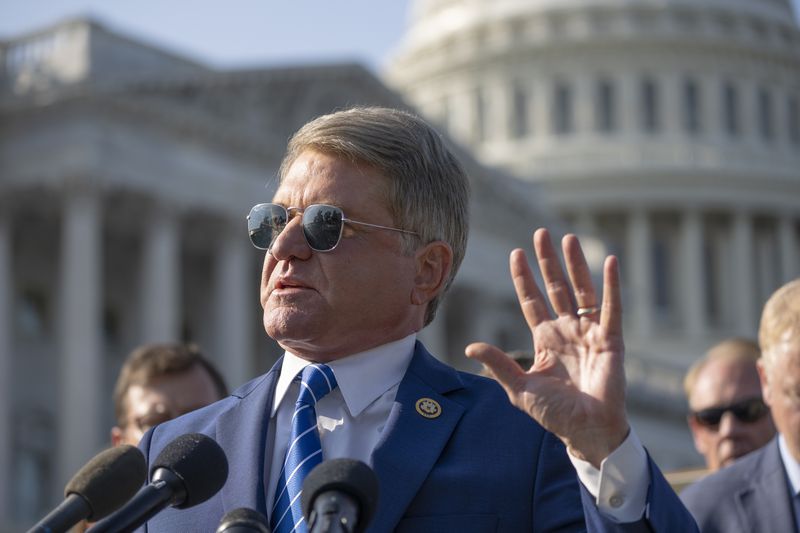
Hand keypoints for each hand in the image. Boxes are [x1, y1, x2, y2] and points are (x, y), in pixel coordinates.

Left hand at [466, 228, 627, 467]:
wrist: (586, 431)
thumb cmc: (554, 414)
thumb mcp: (520, 387)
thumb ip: (498, 364)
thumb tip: (470, 345)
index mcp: (545, 339)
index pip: (531, 300)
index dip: (524, 278)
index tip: (516, 253)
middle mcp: (567, 330)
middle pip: (555, 288)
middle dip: (547, 261)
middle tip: (541, 233)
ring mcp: (589, 332)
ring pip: (581, 290)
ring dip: (574, 264)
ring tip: (567, 238)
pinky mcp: (611, 339)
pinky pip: (612, 307)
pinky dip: (612, 285)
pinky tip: (609, 261)